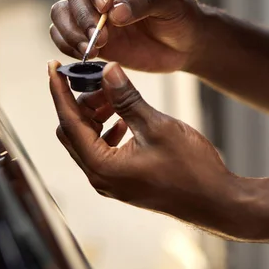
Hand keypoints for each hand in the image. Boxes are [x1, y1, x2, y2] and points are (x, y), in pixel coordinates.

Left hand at [48, 60, 238, 232]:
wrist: (216, 201)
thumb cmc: (191, 169)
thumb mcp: (156, 126)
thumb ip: (127, 98)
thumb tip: (107, 71)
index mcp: (102, 166)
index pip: (68, 122)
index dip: (59, 91)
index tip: (52, 67)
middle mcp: (100, 177)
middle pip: (73, 132)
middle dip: (80, 102)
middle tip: (98, 80)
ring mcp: (111, 181)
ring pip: (87, 140)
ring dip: (95, 115)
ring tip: (115, 98)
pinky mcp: (124, 180)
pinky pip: (102, 150)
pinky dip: (107, 129)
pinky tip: (125, 119)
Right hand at [50, 0, 203, 72]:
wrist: (184, 43)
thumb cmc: (180, 13)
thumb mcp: (170, 1)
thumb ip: (144, 2)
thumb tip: (114, 12)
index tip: (104, 7)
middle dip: (83, 17)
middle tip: (101, 37)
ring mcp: (91, 13)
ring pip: (61, 15)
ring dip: (70, 32)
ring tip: (91, 49)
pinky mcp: (88, 36)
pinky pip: (63, 37)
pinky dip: (67, 46)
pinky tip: (86, 55)